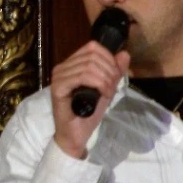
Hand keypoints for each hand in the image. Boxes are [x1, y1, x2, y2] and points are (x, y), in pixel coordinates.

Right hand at [50, 41, 130, 158]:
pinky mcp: (58, 88)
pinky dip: (98, 84)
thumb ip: (114, 71)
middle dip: (109, 70)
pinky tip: (102, 94)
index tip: (115, 76)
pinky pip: (81, 76)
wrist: (75, 135)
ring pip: (89, 66)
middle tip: (112, 88)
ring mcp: (58, 77)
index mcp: (71, 64)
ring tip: (108, 93)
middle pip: (92, 55)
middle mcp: (62, 67)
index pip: (93, 47)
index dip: (109, 58)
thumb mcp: (106, 89)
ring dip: (105, 79)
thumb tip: (124, 54)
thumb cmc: (87, 114)